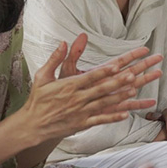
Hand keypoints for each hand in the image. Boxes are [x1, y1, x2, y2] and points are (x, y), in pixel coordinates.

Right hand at [19, 40, 161, 144]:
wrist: (32, 124)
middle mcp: (77, 98)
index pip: (90, 76)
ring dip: (120, 97)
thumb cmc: (38, 99)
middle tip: (132, 75)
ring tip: (134, 91)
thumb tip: (63, 42)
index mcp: (68, 85)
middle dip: (118, 82)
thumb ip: (55, 59)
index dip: (104, 71)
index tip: (116, 65)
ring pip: (104, 103)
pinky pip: (100, 120)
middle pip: (101, 89)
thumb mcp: (42, 76)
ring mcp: (81, 112)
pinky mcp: (83, 123)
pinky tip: (126, 114)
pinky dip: (113, 118)